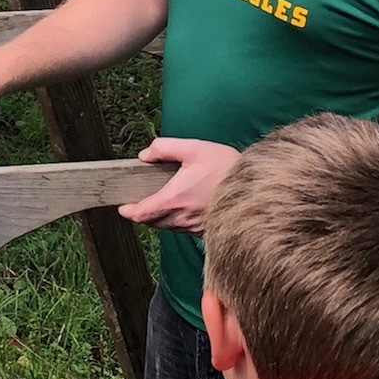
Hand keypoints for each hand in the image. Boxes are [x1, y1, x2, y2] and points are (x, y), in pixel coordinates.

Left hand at [121, 136, 240, 230]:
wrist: (255, 187)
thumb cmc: (227, 167)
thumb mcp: (193, 148)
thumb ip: (165, 148)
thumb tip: (145, 155)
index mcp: (174, 198)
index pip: (141, 213)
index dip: (128, 211)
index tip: (123, 207)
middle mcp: (182, 217)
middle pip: (152, 222)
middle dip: (143, 213)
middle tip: (139, 202)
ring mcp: (195, 226)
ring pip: (168, 226)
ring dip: (160, 217)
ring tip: (161, 202)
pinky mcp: (206, 230)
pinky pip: (184, 228)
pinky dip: (177, 220)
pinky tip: (183, 206)